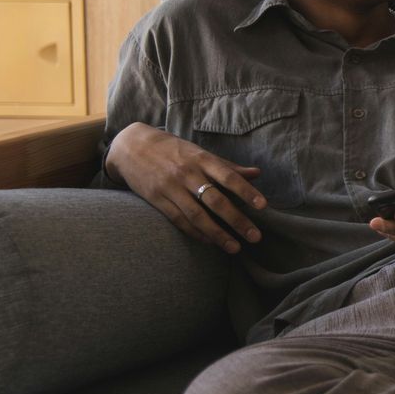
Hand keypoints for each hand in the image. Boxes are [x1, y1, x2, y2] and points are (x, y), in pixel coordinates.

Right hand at [105, 122, 264, 253]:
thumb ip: (227, 166)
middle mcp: (187, 174)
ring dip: (218, 234)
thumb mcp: (199, 152)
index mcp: (201, 159)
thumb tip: (257, 173)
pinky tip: (210, 242)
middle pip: (216, 200)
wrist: (131, 145)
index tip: (263, 206)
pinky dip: (196, 233)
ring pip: (197, 215)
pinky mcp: (157, 200)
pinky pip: (179, 220)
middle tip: (255, 237)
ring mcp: (170, 188)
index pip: (228, 176)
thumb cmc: (172, 149)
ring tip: (235, 247)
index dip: (247, 191)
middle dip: (237, 220)